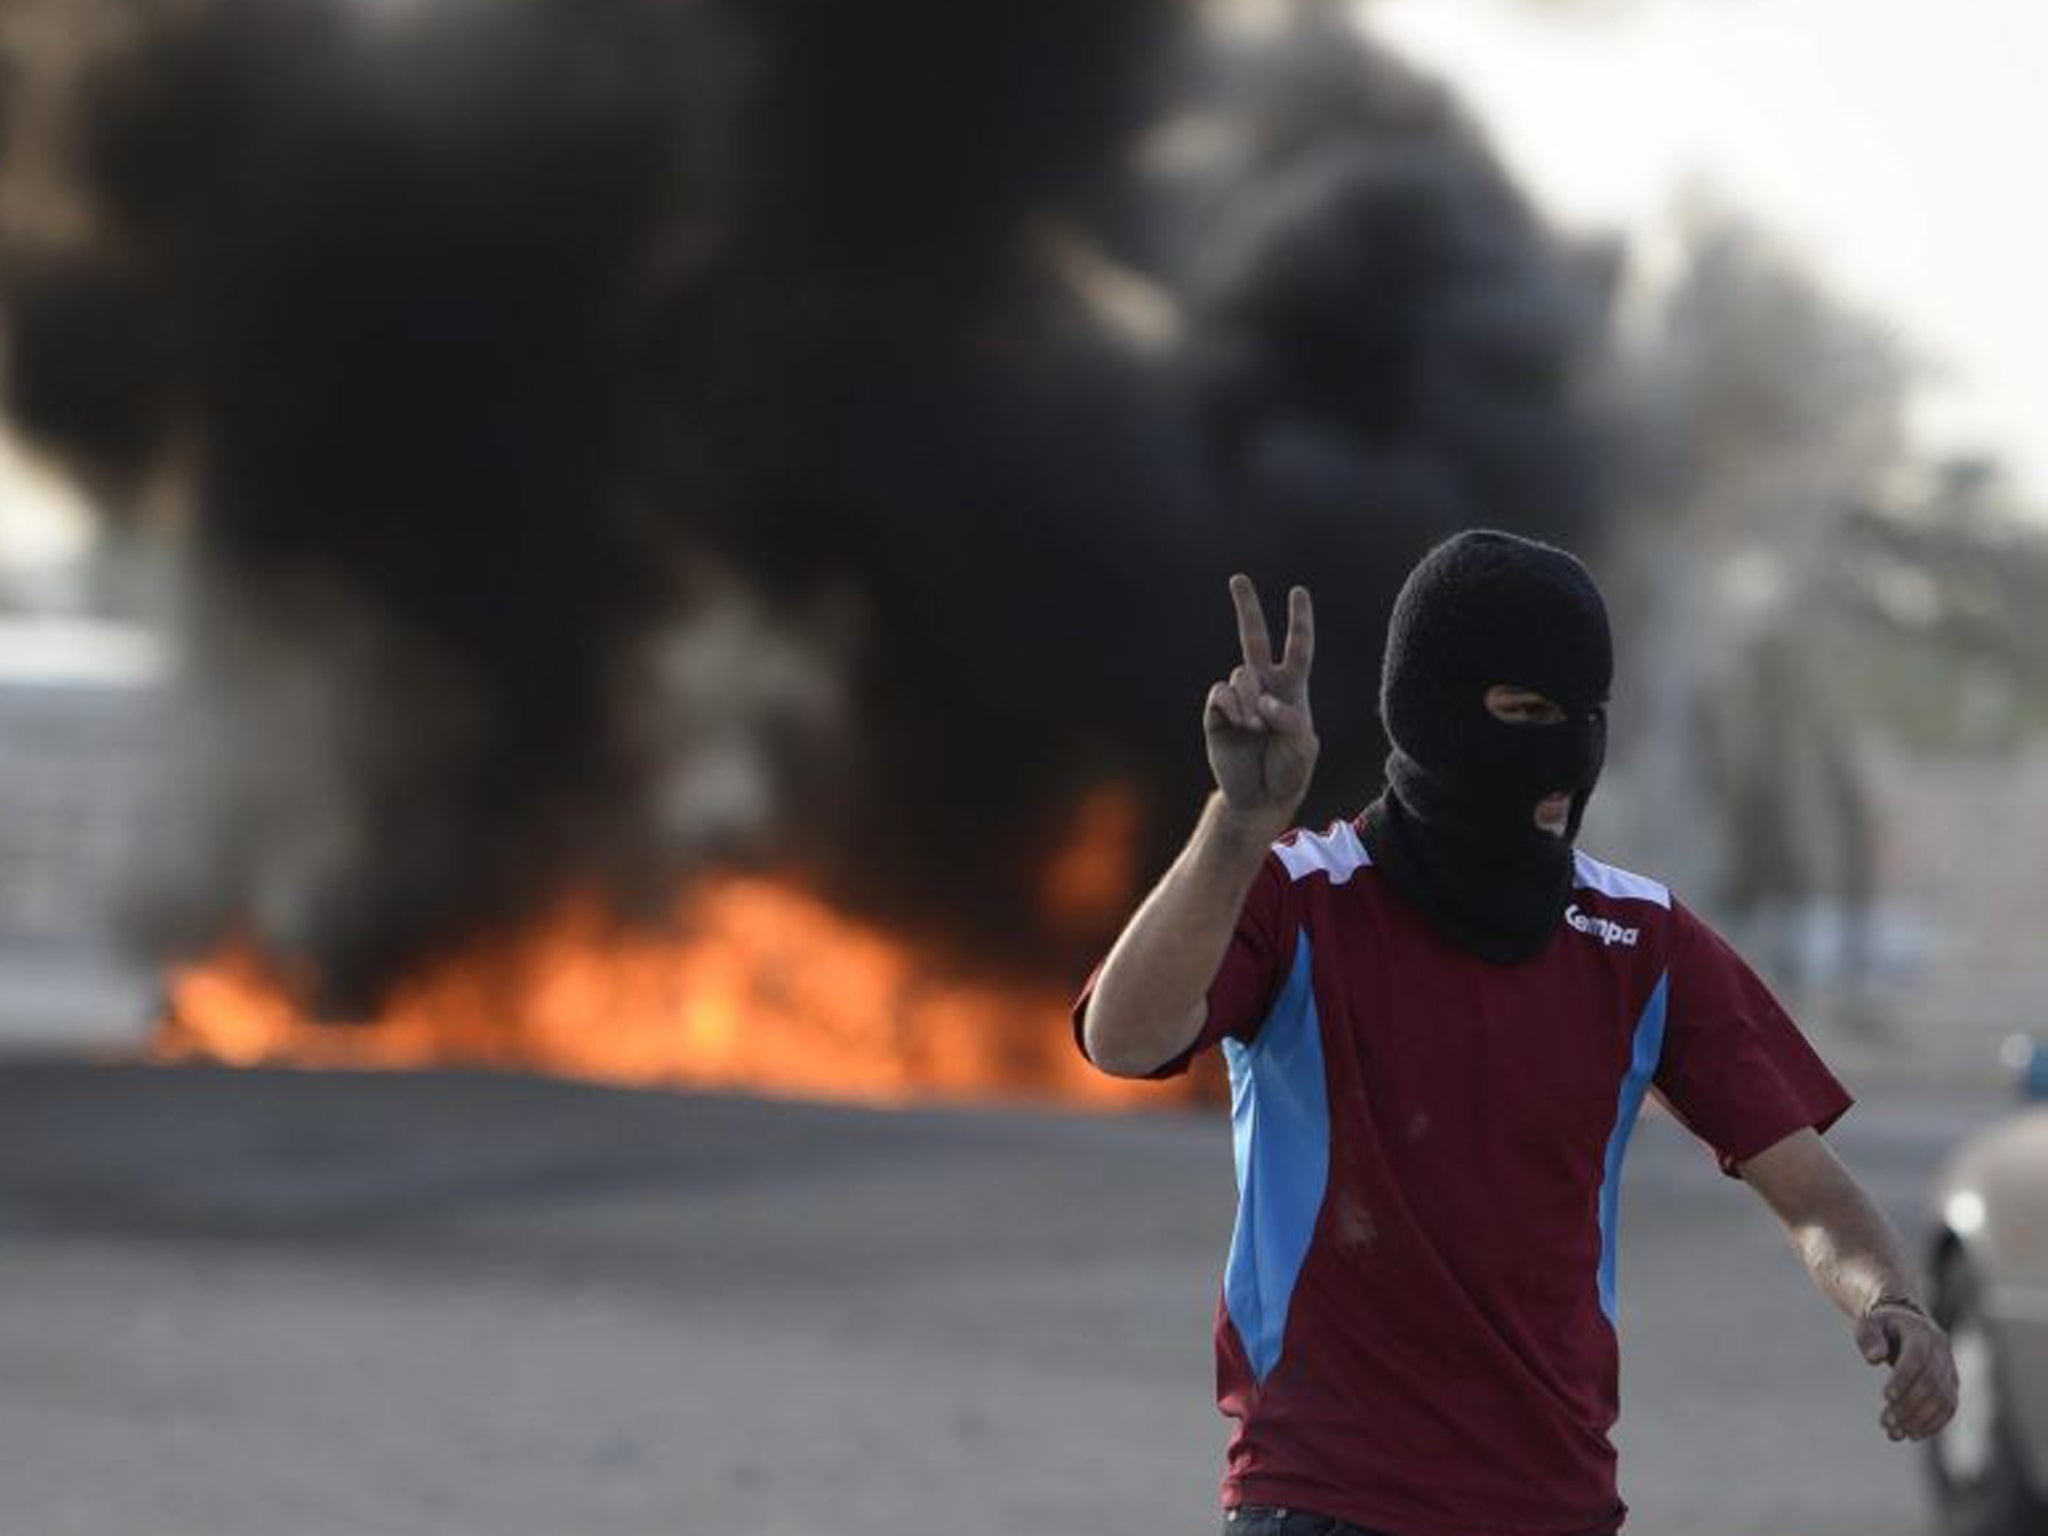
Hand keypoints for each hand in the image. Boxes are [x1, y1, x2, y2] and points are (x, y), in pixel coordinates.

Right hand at [1204, 575, 1317, 824]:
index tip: (1297, 591)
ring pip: (1242, 675)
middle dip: (1247, 607)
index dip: (1299, 620)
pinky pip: (1221, 694)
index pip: (1297, 647)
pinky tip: (1241, 725)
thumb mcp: (1303, 747)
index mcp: (1292, 689)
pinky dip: (1233, 707)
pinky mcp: (1216, 714)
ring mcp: (1238, 699)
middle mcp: (1263, 687)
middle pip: (1254, 638)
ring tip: (1256, 728)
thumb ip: (1289, 719)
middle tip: (1238, 578)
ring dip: (1252, 700)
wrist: (1259, 799)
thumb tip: (1261, 701)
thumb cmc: (1288, 772)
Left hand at [1856, 1302, 1958, 1441]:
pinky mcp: (1952, 1385)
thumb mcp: (1870, 1323)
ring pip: (1942, 1399)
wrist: (1907, 1323)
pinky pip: (1949, 1407)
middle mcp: (1940, 1352)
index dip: (1903, 1378)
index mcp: (1921, 1333)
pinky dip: (1933, 1423)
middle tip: (1885, 1423)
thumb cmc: (1883, 1326)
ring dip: (1920, 1420)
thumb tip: (1874, 1358)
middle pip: (1930, 1383)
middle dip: (1908, 1406)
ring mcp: (1950, 1369)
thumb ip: (1869, 1337)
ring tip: (1894, 1434)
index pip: (1916, 1359)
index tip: (1886, 1397)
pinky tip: (1912, 1434)